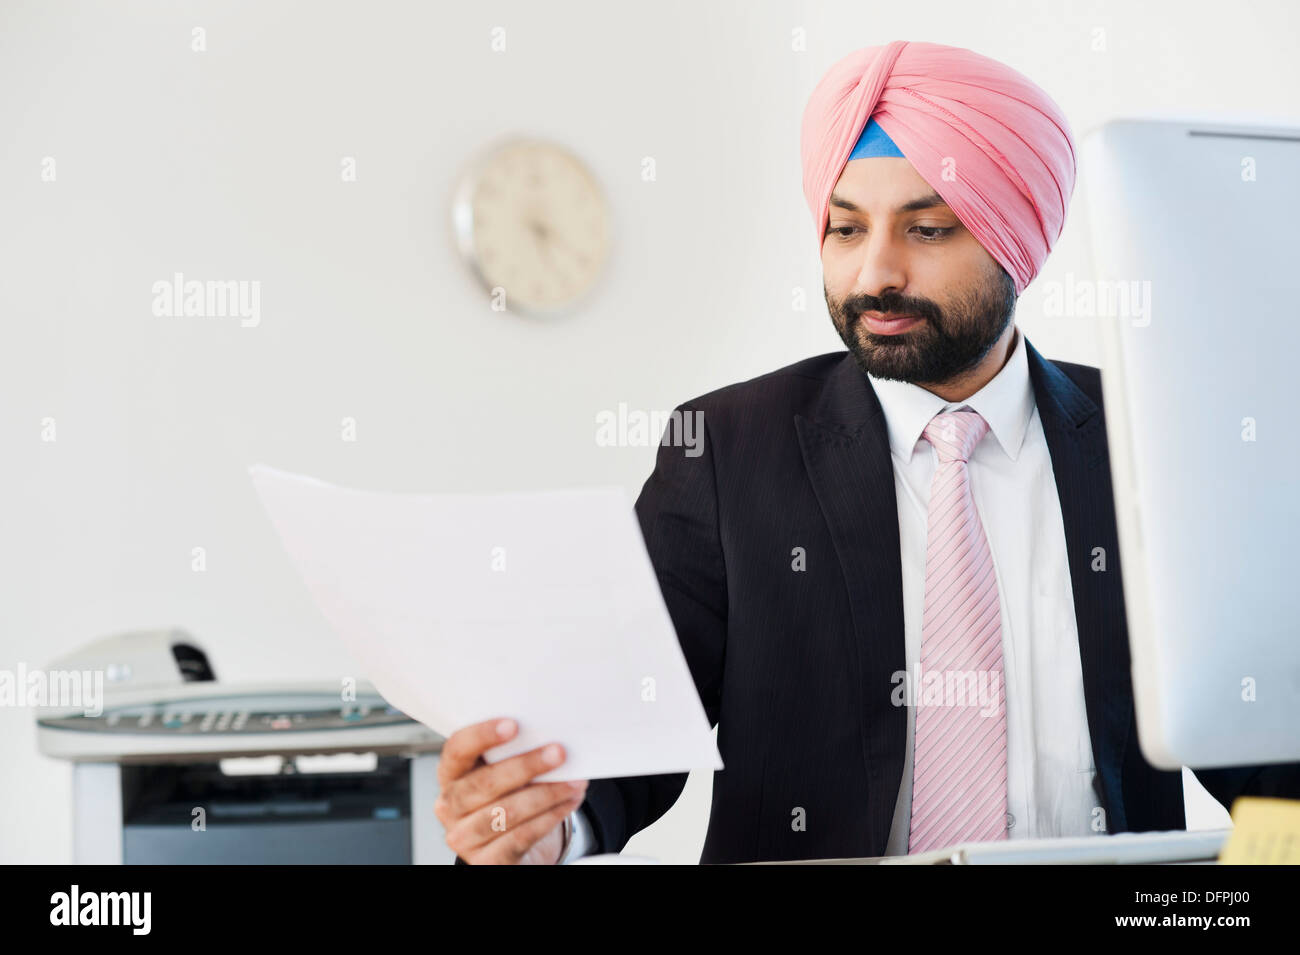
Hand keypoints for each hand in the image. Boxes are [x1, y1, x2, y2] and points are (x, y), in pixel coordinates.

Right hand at [435, 717, 588, 864]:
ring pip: (506, 812)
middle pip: (484, 783)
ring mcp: (464, 837)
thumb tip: (549, 738)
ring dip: (546, 794)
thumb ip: (514, 754)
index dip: (482, 735)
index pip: (457, 749)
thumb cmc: (508, 796)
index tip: (513, 725)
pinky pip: (520, 837)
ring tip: (574, 782)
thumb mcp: (503, 773)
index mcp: (451, 774)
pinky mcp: (486, 862)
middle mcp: (450, 806)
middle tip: (559, 753)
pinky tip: (567, 803)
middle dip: (526, 766)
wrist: (511, 845)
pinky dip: (549, 817)